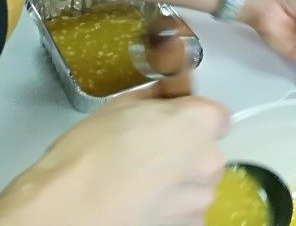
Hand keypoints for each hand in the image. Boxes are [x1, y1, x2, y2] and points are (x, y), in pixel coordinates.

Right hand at [0, 92, 228, 225]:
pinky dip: (172, 208)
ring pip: (199, 183)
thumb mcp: (120, 107)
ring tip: (142, 185)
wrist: (68, 209)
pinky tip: (143, 206)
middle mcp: (210, 159)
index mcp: (199, 123)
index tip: (171, 124)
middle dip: (186, 151)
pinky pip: (187, 210)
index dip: (193, 119)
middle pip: (208, 151)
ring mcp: (201, 198)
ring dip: (180, 182)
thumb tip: (168, 94)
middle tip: (149, 156)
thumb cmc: (89, 153)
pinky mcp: (189, 225)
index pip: (216, 115)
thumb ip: (157, 98)